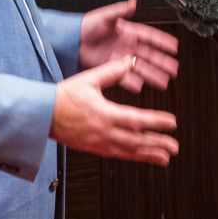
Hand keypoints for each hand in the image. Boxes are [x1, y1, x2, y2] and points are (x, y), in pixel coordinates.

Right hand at [51, 60, 179, 165]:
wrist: (42, 115)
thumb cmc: (64, 96)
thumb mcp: (89, 79)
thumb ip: (112, 71)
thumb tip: (129, 61)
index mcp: (105, 113)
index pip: (137, 120)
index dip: (156, 122)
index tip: (172, 122)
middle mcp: (104, 132)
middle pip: (137, 140)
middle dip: (158, 143)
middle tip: (174, 146)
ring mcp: (99, 143)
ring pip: (129, 151)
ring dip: (149, 155)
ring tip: (165, 157)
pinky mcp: (94, 149)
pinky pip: (118, 155)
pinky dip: (133, 157)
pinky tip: (142, 157)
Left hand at [79, 0, 179, 93]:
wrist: (72, 39)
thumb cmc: (88, 24)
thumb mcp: (106, 16)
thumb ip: (121, 10)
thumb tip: (134, 1)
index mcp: (129, 31)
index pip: (150, 37)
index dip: (162, 41)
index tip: (175, 47)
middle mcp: (127, 45)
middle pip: (149, 55)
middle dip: (162, 63)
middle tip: (175, 70)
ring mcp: (120, 57)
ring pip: (141, 67)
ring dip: (152, 75)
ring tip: (164, 82)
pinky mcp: (111, 66)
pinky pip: (124, 75)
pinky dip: (132, 81)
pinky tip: (140, 86)